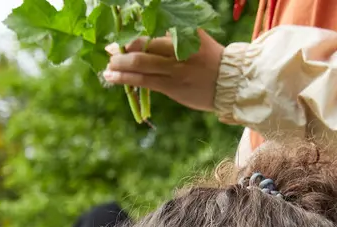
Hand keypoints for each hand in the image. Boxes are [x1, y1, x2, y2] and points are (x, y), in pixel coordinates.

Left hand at [102, 31, 224, 112]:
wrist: (229, 82)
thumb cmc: (210, 59)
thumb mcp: (194, 39)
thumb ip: (173, 35)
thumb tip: (145, 34)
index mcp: (183, 32)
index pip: (152, 30)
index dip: (133, 33)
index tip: (120, 34)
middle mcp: (178, 48)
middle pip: (144, 45)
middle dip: (123, 48)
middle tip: (109, 49)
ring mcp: (175, 68)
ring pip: (141, 65)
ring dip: (120, 66)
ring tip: (107, 67)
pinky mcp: (172, 86)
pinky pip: (144, 81)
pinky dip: (126, 79)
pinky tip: (113, 78)